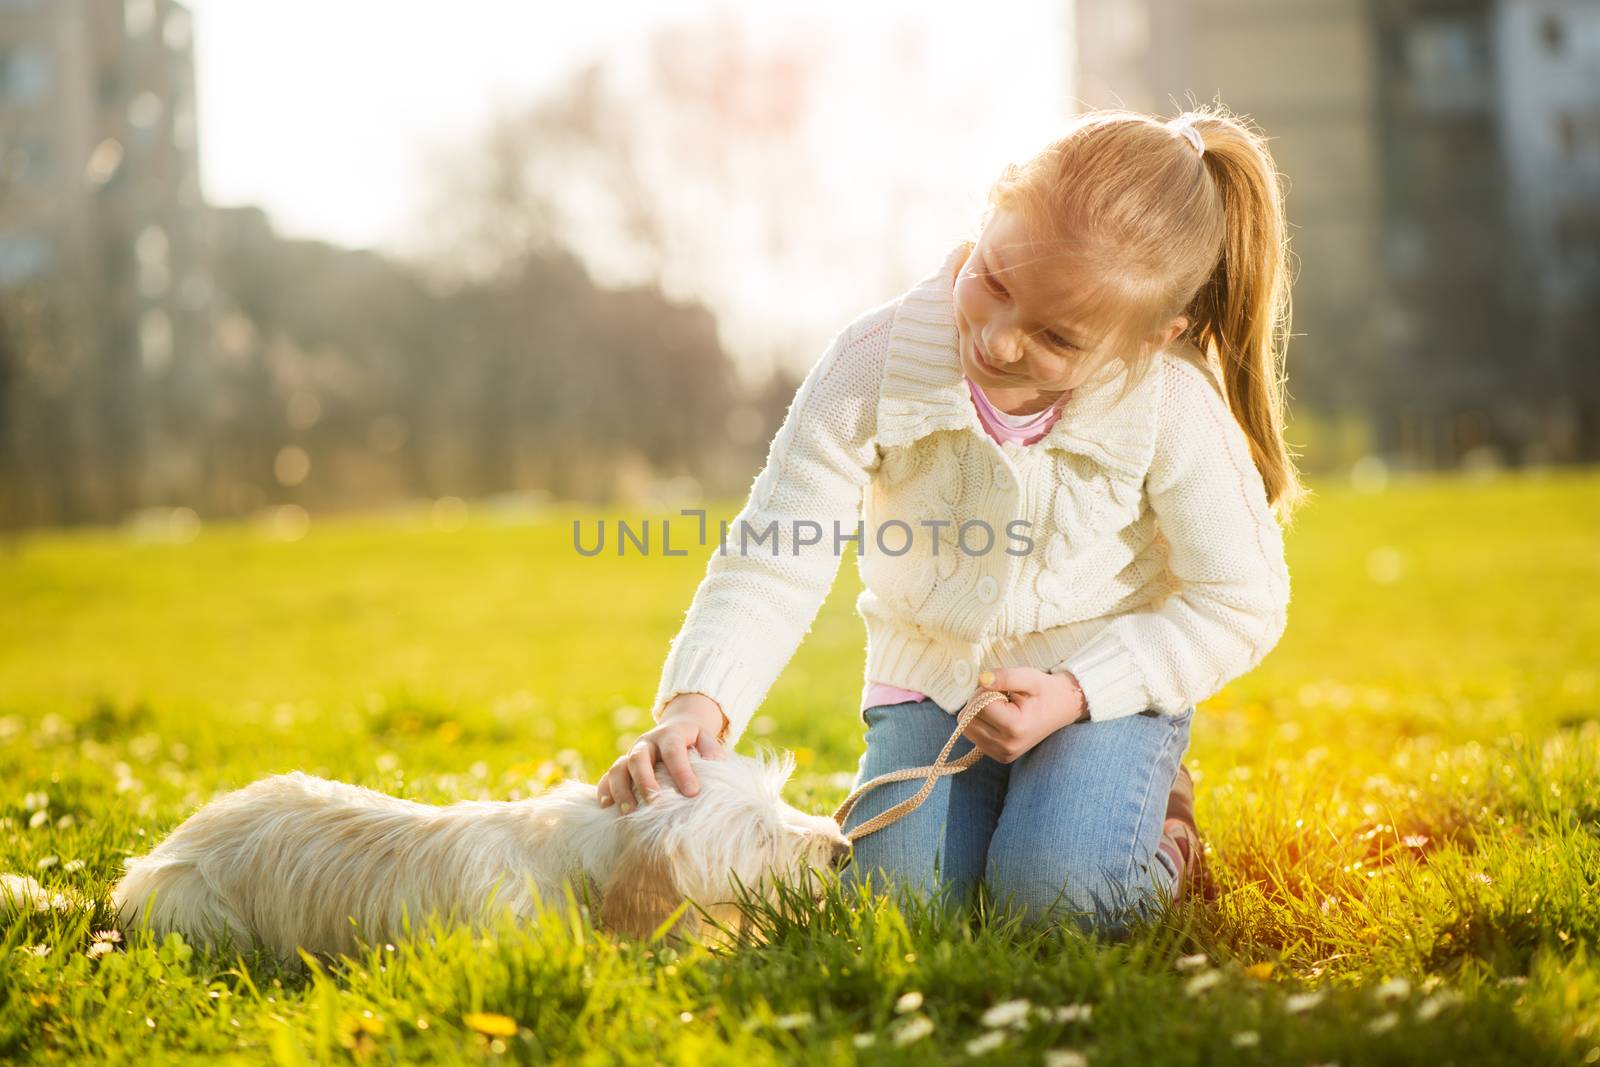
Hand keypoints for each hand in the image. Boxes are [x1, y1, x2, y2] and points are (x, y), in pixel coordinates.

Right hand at [596, 693, 729, 812]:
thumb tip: (717, 762)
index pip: (673, 751)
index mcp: (669, 735)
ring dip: (621, 789)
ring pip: (619, 768)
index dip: (681, 771)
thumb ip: (711, 749)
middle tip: (654, 802)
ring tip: (628, 811)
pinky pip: (607, 776)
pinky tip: (606, 806)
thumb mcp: (706, 738)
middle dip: (645, 781)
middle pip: (639, 758)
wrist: (674, 729)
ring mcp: (630, 754)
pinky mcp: (621, 766)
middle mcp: (646, 743)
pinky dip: (604, 790)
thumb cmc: (693, 741)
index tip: (692, 792)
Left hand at [962, 666, 1086, 763]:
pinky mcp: (999, 757)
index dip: (986, 690)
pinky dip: (981, 724)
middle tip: (1003, 698)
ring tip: (1002, 708)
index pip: (978, 705)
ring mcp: (1003, 755)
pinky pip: (973, 736)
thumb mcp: (1028, 677)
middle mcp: (1007, 746)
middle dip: (979, 702)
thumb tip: (981, 679)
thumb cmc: (1044, 690)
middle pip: (967, 718)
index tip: (1005, 690)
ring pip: (966, 728)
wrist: (1062, 708)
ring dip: (979, 713)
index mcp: (1015, 728)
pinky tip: (1001, 719)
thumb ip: (1005, 676)